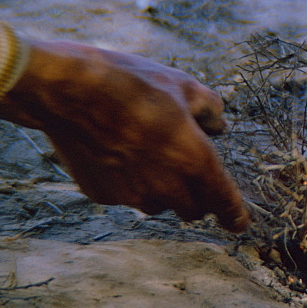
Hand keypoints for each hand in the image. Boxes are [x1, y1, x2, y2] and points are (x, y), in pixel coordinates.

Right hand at [0, 40, 250, 231]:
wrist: (68, 90)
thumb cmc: (132, 83)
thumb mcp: (183, 85)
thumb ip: (210, 110)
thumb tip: (218, 126)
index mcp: (195, 161)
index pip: (224, 201)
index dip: (234, 215)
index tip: (238, 224)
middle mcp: (166, 187)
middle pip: (192, 209)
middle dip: (196, 195)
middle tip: (187, 167)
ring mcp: (132, 194)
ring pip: (158, 203)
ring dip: (162, 189)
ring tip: (146, 149)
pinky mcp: (102, 195)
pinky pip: (126, 194)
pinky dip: (128, 180)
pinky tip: (115, 149)